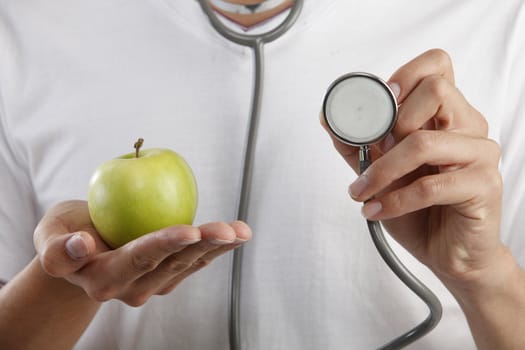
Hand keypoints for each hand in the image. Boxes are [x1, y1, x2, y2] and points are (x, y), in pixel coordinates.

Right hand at [34, 200, 250, 305]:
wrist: (83, 250)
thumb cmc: (64, 234)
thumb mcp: (48, 236)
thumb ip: (57, 249)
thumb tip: (82, 244)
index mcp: (105, 278)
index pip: (138, 258)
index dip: (164, 244)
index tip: (189, 229)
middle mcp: (134, 286)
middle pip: (172, 262)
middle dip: (202, 244)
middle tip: (228, 229)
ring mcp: (155, 284)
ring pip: (190, 263)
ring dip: (218, 247)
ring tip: (241, 231)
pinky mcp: (169, 275)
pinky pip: (196, 261)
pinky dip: (218, 248)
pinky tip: (238, 235)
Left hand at [322, 49, 505, 289]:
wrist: (449, 255)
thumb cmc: (420, 211)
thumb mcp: (381, 172)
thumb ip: (360, 144)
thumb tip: (328, 117)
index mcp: (447, 115)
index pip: (437, 66)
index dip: (406, 74)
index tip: (380, 100)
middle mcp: (468, 127)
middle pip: (436, 89)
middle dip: (391, 121)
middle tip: (375, 151)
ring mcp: (480, 154)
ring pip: (423, 141)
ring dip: (381, 170)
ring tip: (361, 192)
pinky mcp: (483, 185)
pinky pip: (430, 185)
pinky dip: (394, 200)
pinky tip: (376, 211)